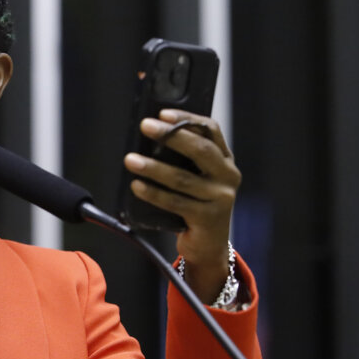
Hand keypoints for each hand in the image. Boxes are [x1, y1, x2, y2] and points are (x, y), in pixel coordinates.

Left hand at [123, 109, 239, 302]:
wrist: (208, 246)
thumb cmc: (195, 206)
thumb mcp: (197, 179)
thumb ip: (183, 161)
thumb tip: (149, 138)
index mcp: (225, 161)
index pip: (210, 130)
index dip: (187, 118)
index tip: (163, 113)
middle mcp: (227, 176)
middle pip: (199, 150)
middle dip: (170, 136)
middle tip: (145, 126)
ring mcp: (220, 198)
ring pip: (182, 178)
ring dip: (153, 167)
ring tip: (130, 160)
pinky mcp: (207, 218)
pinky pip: (175, 202)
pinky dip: (154, 193)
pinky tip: (137, 186)